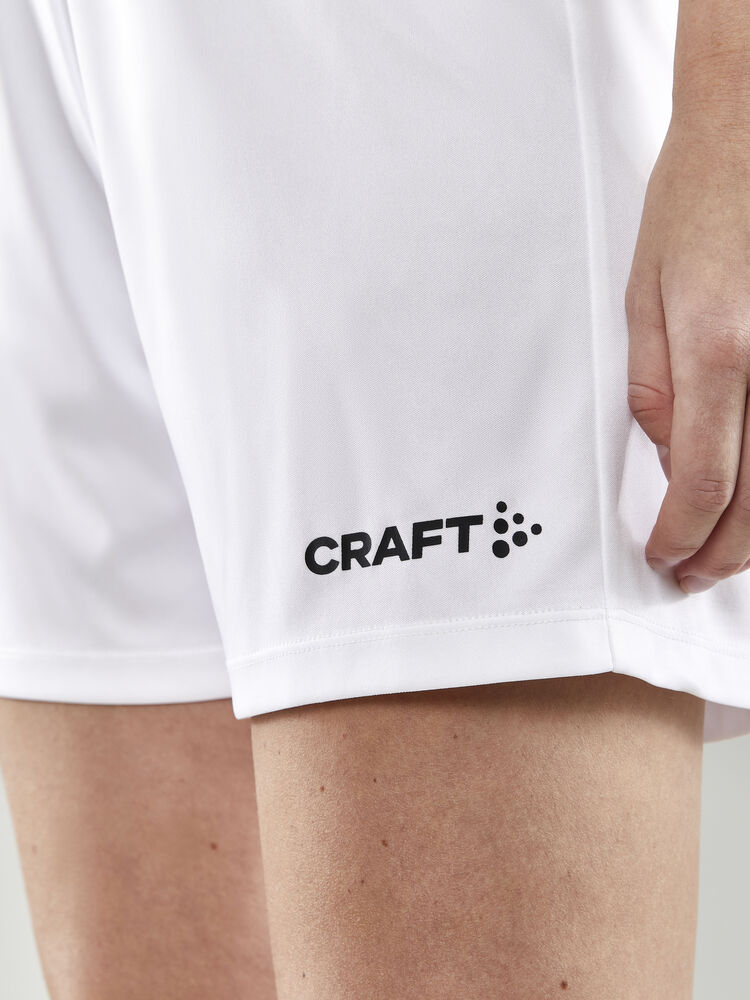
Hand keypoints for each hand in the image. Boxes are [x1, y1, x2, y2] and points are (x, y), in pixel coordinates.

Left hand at [625, 112, 749, 594]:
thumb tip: (670, 463)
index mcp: (720, 350)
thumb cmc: (694, 206)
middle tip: (690, 573)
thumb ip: (654, 391)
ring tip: (724, 551)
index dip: (681, 535)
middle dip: (723, 555)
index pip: (703, 481)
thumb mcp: (643, 299)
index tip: (661, 556)